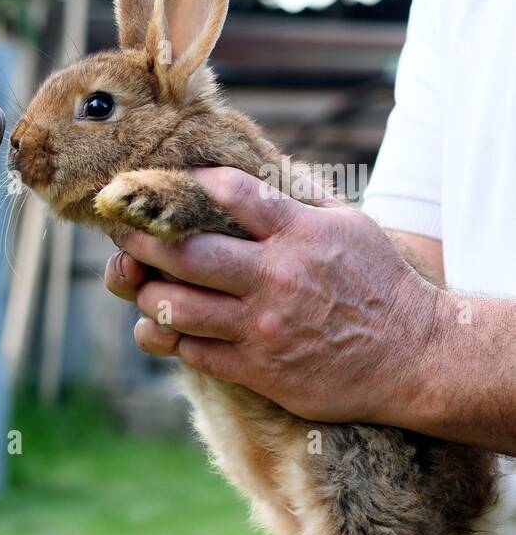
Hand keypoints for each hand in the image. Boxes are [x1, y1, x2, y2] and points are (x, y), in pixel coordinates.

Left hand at [104, 167, 444, 424]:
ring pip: (177, 307)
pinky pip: (193, 350)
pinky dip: (173, 335)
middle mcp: (275, 278)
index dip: (191, 184)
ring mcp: (263, 326)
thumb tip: (261, 165)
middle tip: (121, 230)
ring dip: (148, 293)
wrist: (413, 355)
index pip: (234, 194)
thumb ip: (300, 200)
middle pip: (185, 255)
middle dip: (142, 241)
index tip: (162, 181)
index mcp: (298, 235)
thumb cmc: (378, 284)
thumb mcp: (349, 225)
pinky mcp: (258, 369)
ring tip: (141, 283)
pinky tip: (168, 325)